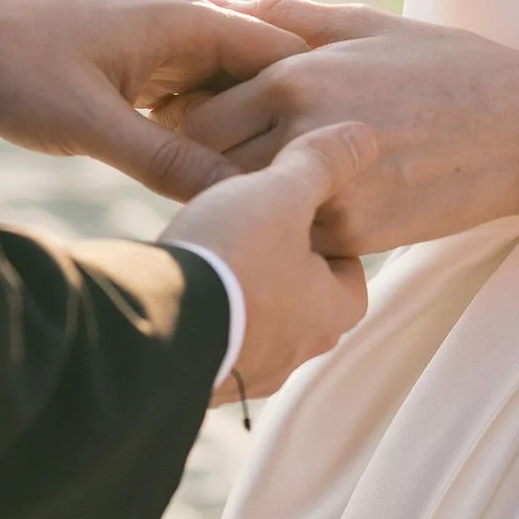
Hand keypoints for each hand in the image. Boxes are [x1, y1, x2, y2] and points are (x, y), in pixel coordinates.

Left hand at [0, 0, 308, 201]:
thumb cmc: (9, 65)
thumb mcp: (91, 123)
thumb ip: (166, 159)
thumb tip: (237, 198)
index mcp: (182, 19)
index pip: (280, 57)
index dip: (314, 106)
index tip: (343, 159)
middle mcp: (176, 24)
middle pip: (256, 79)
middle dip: (282, 128)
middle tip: (316, 189)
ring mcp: (151, 47)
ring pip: (219, 95)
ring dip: (237, 136)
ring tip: (273, 194)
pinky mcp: (125, 72)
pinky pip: (183, 105)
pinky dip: (198, 136)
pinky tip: (210, 180)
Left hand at [163, 0, 518, 255]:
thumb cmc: (444, 65)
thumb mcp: (368, 24)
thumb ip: (291, 17)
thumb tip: (227, 4)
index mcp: (296, 76)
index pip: (198, 112)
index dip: (188, 123)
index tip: (194, 128)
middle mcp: (302, 131)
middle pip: (209, 164)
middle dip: (202, 166)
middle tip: (214, 167)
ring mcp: (328, 188)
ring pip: (247, 205)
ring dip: (243, 201)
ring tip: (255, 191)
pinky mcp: (356, 235)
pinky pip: (295, 236)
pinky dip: (291, 229)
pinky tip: (305, 215)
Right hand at [165, 121, 379, 400]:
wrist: (152, 324)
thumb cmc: (233, 256)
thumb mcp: (282, 194)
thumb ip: (321, 164)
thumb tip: (366, 136)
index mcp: (330, 314)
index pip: (350, 274)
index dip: (330, 237)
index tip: (303, 210)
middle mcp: (295, 355)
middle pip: (302, 301)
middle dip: (282, 267)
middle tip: (255, 228)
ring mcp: (245, 375)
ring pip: (255, 325)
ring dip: (240, 294)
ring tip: (212, 254)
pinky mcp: (200, 382)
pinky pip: (211, 344)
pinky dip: (203, 316)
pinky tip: (178, 286)